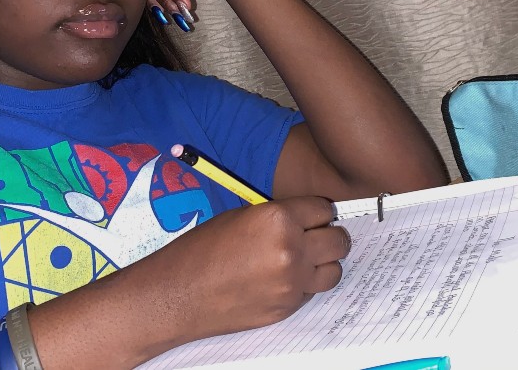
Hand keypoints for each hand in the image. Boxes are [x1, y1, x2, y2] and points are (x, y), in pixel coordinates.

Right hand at [131, 196, 349, 342]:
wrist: (178, 294)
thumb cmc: (201, 251)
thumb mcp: (241, 217)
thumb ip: (277, 216)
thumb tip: (304, 220)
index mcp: (278, 219)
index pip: (324, 209)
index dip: (318, 212)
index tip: (313, 216)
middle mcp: (292, 249)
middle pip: (338, 240)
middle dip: (328, 236)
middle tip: (314, 237)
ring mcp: (292, 282)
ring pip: (334, 270)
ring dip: (323, 263)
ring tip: (305, 260)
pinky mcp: (288, 308)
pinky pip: (312, 292)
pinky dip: (304, 285)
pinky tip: (282, 280)